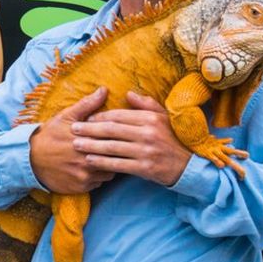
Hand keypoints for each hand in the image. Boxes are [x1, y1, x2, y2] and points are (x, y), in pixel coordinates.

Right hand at [31, 87, 115, 193]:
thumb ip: (87, 104)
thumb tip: (104, 90)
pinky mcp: (80, 188)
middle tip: (117, 148)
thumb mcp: (65, 117)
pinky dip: (97, 177)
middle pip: (113, 158)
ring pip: (108, 173)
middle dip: (115, 153)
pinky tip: (91, 169)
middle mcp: (86, 161)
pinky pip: (98, 184)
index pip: (113, 141)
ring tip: (102, 158)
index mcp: (85, 141)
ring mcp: (83, 176)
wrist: (29, 160)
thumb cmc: (49, 135)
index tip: (120, 136)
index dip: (119, 139)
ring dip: (107, 166)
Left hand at [73, 91, 190, 185]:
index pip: (119, 116)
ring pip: (112, 147)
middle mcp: (147, 133)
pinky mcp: (144, 168)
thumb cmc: (172, 139)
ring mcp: (146, 151)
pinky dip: (102, 162)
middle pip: (112, 130)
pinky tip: (90, 160)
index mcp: (150, 118)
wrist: (189, 165)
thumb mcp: (163, 117)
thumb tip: (128, 93)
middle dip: (90, 130)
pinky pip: (118, 164)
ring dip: (91, 146)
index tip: (86, 118)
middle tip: (73, 129)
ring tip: (76, 145)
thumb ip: (145, 104)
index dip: (100, 117)